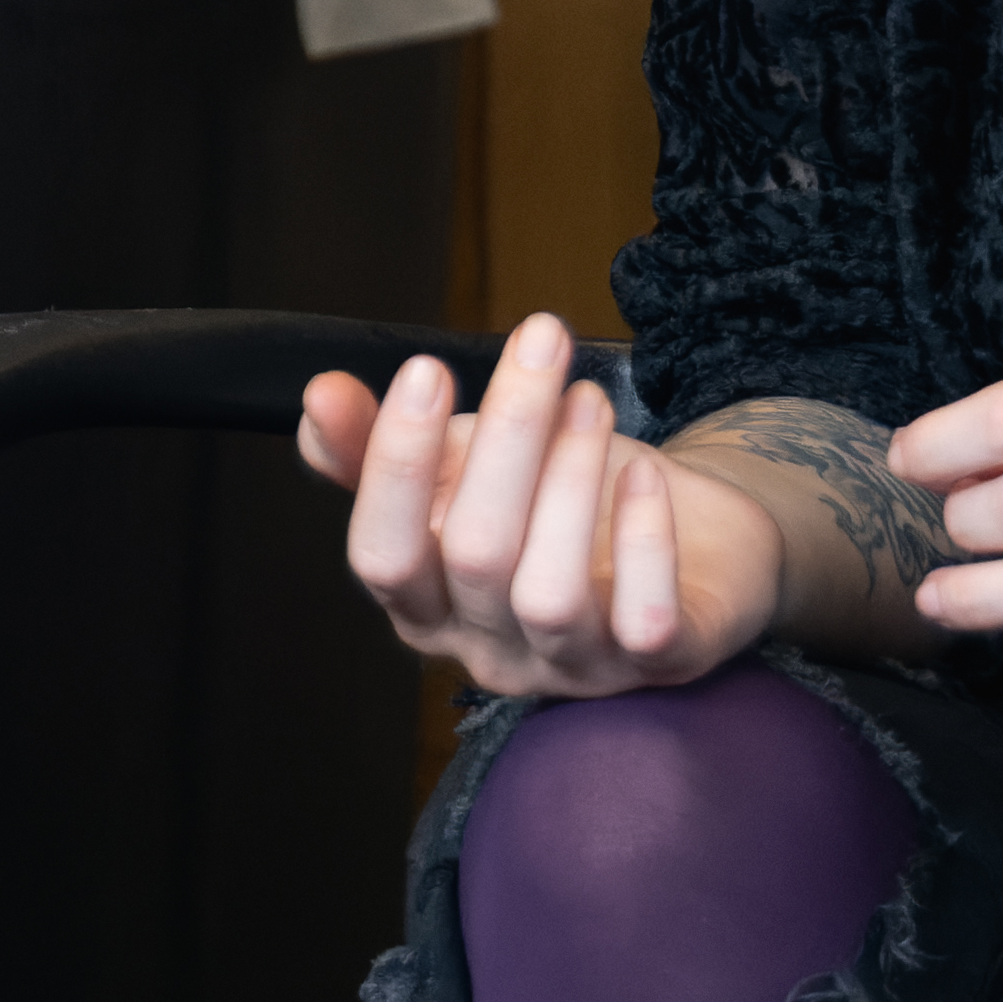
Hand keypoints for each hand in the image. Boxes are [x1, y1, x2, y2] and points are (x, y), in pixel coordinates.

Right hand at [299, 313, 786, 700]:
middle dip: (509, 432)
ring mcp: (577, 665)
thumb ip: (377, 446)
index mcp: (428, 605)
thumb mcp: (459, 466)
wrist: (684, 535)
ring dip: (569, 478)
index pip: (383, 557)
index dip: (395, 468)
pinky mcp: (665, 663)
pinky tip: (645, 474)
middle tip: (542, 336)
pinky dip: (646, 545)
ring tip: (589, 395)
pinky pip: (648, 623)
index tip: (425, 368)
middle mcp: (492, 650)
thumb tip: (318, 395)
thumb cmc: (549, 501)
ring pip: (551, 595)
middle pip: (476, 556)